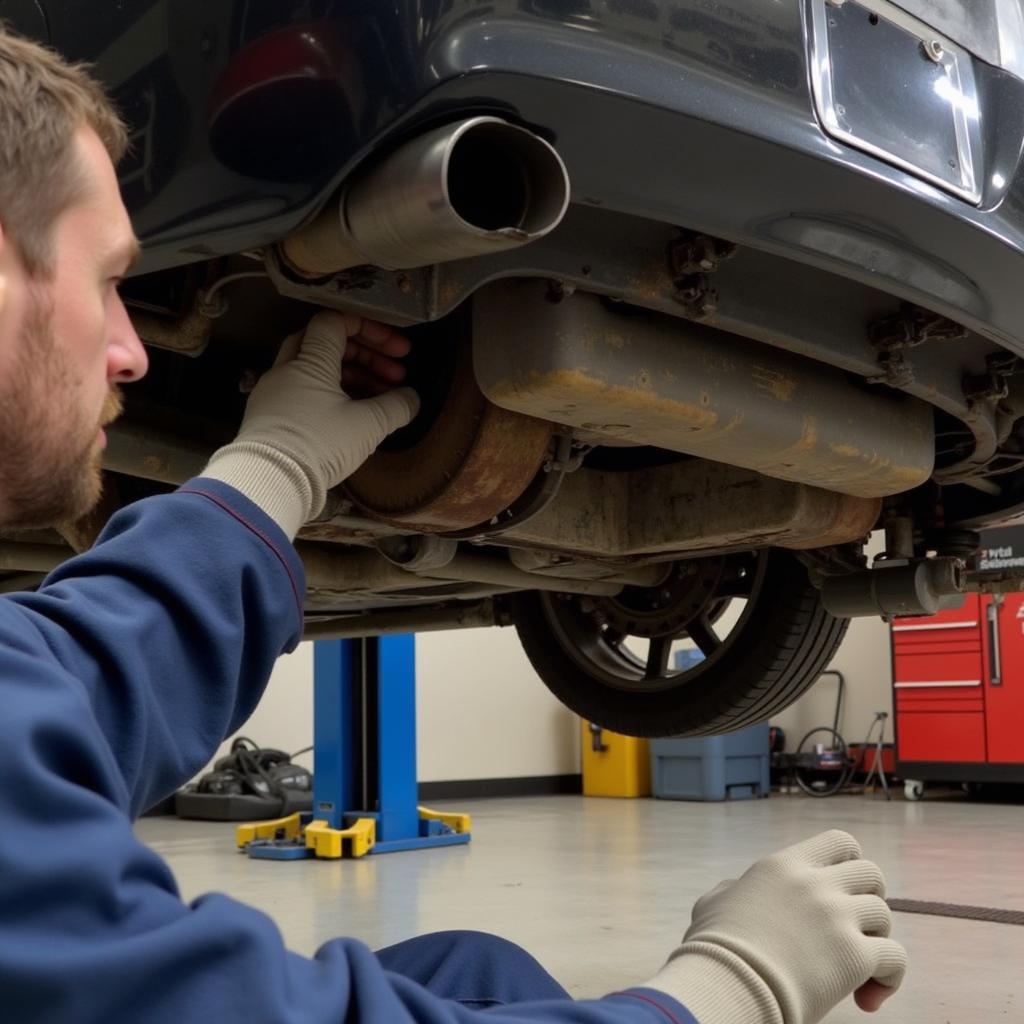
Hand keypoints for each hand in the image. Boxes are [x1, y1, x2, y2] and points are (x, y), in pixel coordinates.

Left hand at [202, 311, 418, 537]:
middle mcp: (287, 369)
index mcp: (309, 360)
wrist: (271, 482)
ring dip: (353, 376)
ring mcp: (274, 392)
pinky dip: (332, 394)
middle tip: (396, 374)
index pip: (335, 322)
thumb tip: (412, 398)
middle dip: (366, 355)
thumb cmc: (320, 444)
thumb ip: (396, 407)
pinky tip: (354, 414)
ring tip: (383, 398)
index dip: (370, 330)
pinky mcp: (270, 416)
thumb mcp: (368, 425)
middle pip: (327, 343)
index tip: (397, 351)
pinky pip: (305, 392)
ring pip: (317, 369)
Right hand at [644, 830, 906, 1023]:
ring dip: (877, 939)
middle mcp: (814, 883)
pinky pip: (895, 957)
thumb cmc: (715, 949)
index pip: (838, 842)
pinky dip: (889, 978)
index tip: (843, 887)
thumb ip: (734, 890)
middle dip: (870, 897)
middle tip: (856, 926)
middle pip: (870, 872)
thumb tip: (737, 890)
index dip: (850, 862)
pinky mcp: (854, 955)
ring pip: (884, 914)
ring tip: (858, 966)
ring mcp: (836, 916)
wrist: (729, 983)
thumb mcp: (715, 902)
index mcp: (783, 866)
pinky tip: (867, 999)